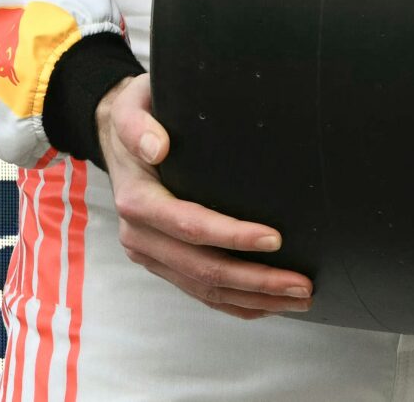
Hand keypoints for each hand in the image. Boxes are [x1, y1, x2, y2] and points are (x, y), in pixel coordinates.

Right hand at [98, 74, 311, 318]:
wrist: (112, 134)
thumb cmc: (136, 114)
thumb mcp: (132, 108)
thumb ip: (138, 126)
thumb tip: (156, 147)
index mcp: (138, 201)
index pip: (191, 226)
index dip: (233, 237)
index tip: (275, 238)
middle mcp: (140, 235)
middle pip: (202, 269)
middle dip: (256, 280)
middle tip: (302, 284)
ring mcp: (150, 253)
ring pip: (204, 289)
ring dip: (253, 298)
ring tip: (297, 298)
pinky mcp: (161, 261)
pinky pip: (198, 291)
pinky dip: (234, 303)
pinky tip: (266, 305)